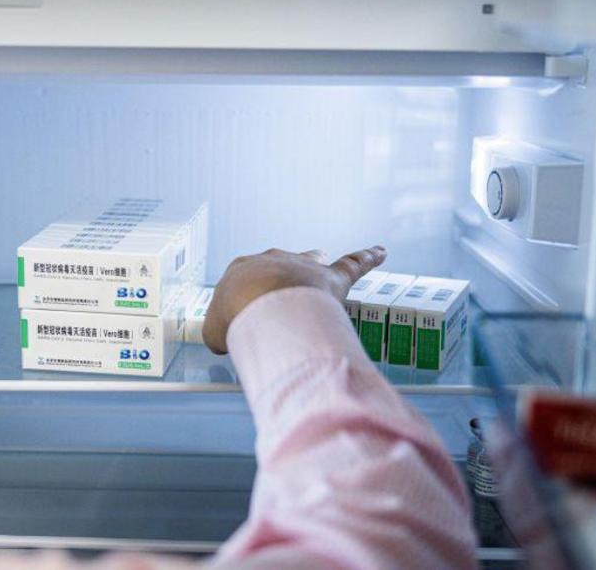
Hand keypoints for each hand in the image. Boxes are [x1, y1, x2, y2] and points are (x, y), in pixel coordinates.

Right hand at [202, 246, 386, 353]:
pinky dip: (368, 258)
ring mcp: (304, 266)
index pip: (245, 279)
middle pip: (278, 264)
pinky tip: (381, 253)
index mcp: (242, 269)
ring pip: (312, 260)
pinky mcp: (332, 277)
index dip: (246, 298)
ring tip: (323, 267)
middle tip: (280, 296)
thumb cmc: (234, 316)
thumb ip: (220, 333)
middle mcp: (273, 260)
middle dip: (279, 276)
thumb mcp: (214, 331)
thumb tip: (225, 342)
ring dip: (315, 264)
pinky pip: (353, 264)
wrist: (260, 303)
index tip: (247, 313)